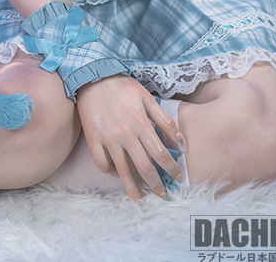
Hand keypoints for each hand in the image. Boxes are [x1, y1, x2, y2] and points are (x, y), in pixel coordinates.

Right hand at [76, 74, 184, 199]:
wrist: (94, 77)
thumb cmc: (123, 87)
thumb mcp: (148, 98)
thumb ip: (166, 121)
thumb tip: (181, 143)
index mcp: (141, 123)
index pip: (161, 154)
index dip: (171, 169)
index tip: (178, 178)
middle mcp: (125, 134)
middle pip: (144, 167)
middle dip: (156, 185)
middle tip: (163, 196)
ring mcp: (108, 138)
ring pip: (123, 171)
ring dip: (133, 187)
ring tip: (140, 198)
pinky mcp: (93, 139)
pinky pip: (102, 164)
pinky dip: (110, 172)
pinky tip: (117, 174)